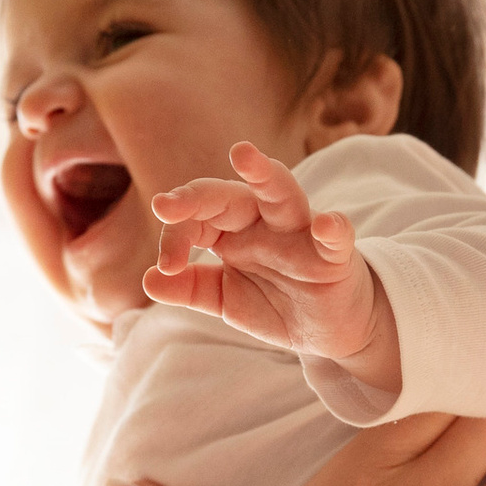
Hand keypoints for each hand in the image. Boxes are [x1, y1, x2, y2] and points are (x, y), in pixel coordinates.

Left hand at [142, 143, 400, 396]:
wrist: (327, 331)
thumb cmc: (275, 304)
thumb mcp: (224, 299)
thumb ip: (190, 288)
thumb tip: (149, 280)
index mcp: (233, 231)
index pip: (197, 218)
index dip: (175, 236)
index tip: (165, 267)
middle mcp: (265, 224)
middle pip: (230, 195)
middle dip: (196, 196)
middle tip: (163, 206)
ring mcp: (301, 235)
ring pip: (283, 194)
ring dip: (265, 174)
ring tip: (243, 154)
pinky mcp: (335, 257)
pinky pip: (336, 237)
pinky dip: (334, 229)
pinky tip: (328, 224)